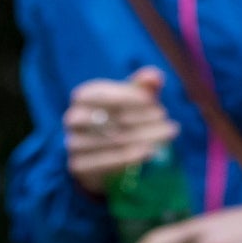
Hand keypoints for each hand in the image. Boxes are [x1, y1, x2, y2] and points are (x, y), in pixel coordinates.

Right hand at [65, 68, 178, 195]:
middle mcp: (73, 118)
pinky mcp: (79, 166)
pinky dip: (130, 157)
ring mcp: (73, 143)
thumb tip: (155, 76)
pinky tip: (151, 152)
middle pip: (110, 118)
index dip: (127, 97)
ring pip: (112, 140)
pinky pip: (105, 162)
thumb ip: (143, 86)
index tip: (153, 102)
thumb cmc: (121, 119)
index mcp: (82, 97)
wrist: (105, 156)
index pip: (101, 94)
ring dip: (144, 138)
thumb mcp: (133, 101)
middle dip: (142, 119)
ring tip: (168, 135)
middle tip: (168, 122)